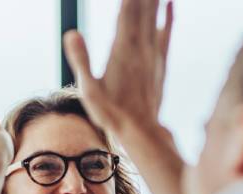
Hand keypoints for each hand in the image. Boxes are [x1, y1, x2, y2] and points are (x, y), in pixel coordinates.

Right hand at [63, 0, 173, 136]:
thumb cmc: (111, 114)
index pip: (126, 8)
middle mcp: (140, 46)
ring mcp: (152, 53)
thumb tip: (71, 33)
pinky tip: (171, 3)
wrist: (141, 132)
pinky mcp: (160, 62)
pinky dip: (169, 15)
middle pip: (143, 7)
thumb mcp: (88, 90)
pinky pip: (167, 32)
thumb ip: (81, 60)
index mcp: (121, 49)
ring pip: (155, 15)